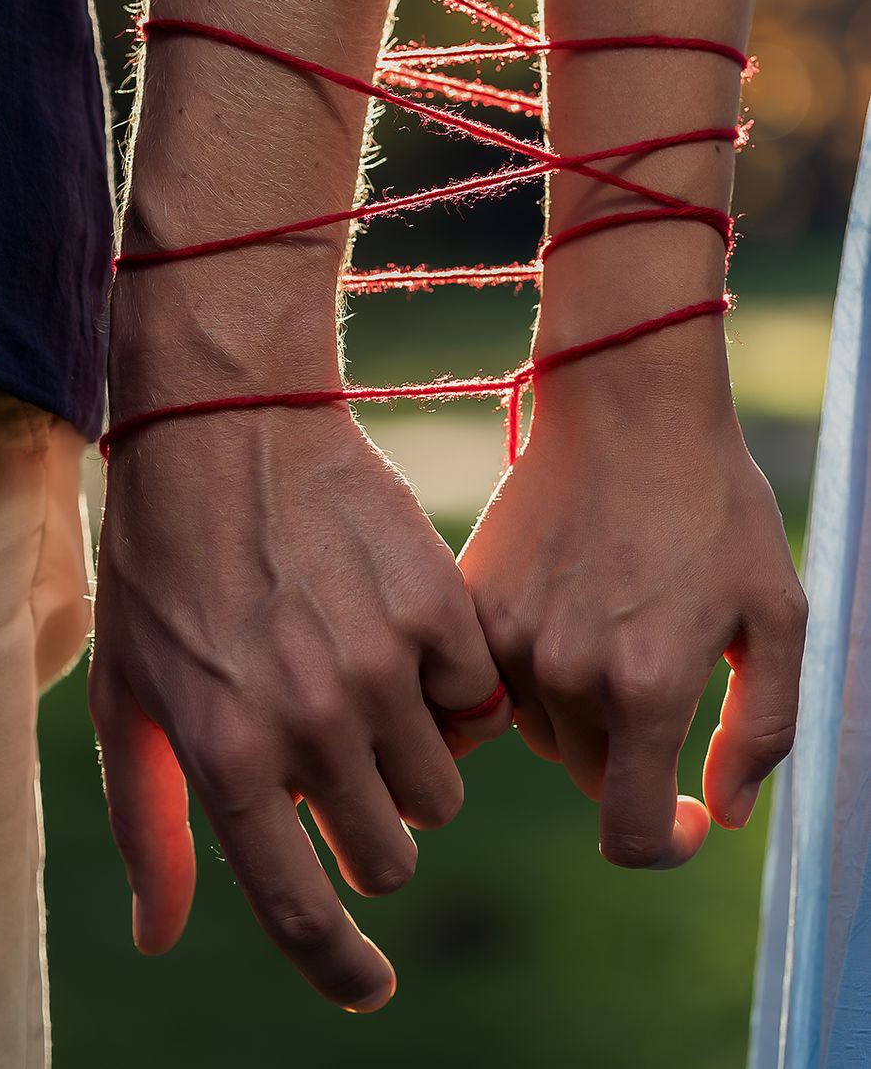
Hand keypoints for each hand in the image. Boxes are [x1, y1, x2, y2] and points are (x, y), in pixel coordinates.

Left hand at [89, 404, 510, 1009]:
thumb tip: (157, 936)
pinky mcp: (438, 611)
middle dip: (368, 834)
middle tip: (341, 773)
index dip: (341, 970)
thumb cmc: (164, 564)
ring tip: (370, 694)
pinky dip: (449, 692)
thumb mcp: (128, 695)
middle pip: (388, 856)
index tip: (368, 987)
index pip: (301, 912)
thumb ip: (149, 824)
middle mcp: (312, 725)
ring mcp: (384, 667)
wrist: (229, 428)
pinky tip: (403, 639)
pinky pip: (479, 703)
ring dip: (410, 764)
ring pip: (441, 789)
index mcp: (230, 757)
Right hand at [458, 374, 806, 868]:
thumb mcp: (775, 613)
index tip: (683, 814)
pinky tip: (563, 610)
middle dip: (630, 753)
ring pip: (541, 731)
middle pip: (589, 776)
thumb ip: (760, 731)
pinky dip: (529, 672)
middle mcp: (566, 674)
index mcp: (646, 686)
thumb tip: (720, 812)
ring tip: (610, 627)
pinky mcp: (473, 603)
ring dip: (576, 711)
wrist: (627, 406)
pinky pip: (495, 680)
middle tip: (658, 673)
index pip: (630, 834)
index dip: (664, 843)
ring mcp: (509, 637)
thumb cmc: (715, 504)